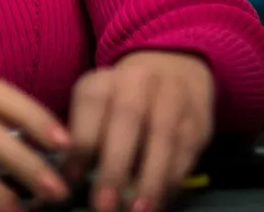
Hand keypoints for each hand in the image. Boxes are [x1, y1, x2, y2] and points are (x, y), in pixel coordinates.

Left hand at [65, 51, 213, 211]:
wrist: (175, 66)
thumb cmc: (122, 96)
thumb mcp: (95, 101)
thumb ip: (82, 135)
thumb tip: (65, 178)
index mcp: (105, 78)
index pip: (91, 105)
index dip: (81, 143)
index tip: (70, 179)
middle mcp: (140, 82)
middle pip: (127, 119)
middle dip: (115, 166)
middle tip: (103, 204)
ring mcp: (173, 99)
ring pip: (163, 138)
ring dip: (150, 180)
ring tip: (136, 211)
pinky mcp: (198, 122)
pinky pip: (186, 153)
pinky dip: (172, 181)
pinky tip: (159, 201)